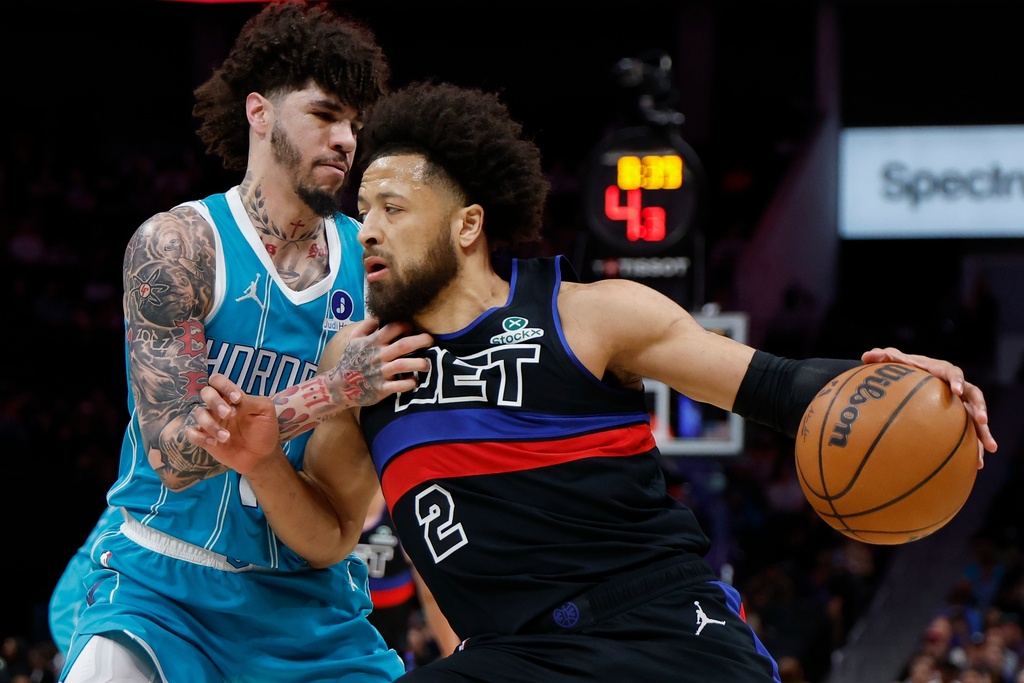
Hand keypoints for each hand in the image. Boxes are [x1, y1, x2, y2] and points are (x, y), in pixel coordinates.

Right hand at [185, 374, 279, 475]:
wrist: (262, 456)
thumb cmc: (264, 430)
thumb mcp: (265, 411)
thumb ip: (250, 401)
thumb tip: (234, 403)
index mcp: (231, 396)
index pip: (218, 381)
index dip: (224, 386)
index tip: (237, 399)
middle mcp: (218, 406)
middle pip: (206, 392)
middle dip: (215, 402)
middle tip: (229, 415)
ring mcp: (211, 422)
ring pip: (198, 413)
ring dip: (211, 424)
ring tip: (226, 437)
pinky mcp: (205, 438)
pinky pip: (191, 433)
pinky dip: (200, 437)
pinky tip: (214, 443)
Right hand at [325, 318, 432, 406]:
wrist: (340, 387)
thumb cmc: (350, 361)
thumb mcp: (353, 340)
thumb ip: (366, 326)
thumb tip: (380, 314)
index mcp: (372, 342)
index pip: (393, 328)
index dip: (406, 325)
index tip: (412, 329)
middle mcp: (378, 356)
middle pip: (403, 345)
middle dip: (421, 341)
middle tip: (431, 340)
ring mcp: (380, 373)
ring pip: (403, 365)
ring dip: (419, 363)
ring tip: (427, 364)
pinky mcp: (382, 389)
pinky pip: (399, 386)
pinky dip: (409, 383)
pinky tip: (415, 380)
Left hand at [861, 347, 997, 466]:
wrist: (915, 379)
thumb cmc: (905, 368)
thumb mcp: (894, 362)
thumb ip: (883, 358)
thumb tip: (866, 356)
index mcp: (943, 371)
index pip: (953, 373)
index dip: (956, 381)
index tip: (955, 391)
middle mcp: (957, 387)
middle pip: (974, 396)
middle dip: (980, 408)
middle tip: (981, 421)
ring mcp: (961, 404)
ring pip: (977, 418)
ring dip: (984, 433)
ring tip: (989, 448)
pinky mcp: (960, 419)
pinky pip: (970, 433)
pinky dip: (974, 447)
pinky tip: (978, 464)